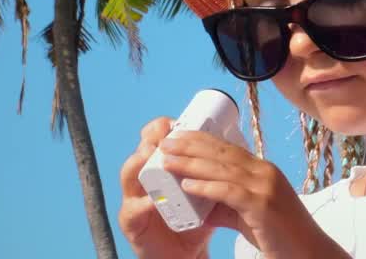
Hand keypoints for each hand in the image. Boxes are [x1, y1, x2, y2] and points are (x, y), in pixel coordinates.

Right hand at [118, 116, 214, 258]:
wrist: (183, 255)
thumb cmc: (192, 223)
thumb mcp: (204, 194)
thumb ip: (212, 173)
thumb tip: (236, 148)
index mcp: (160, 170)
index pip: (155, 141)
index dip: (161, 128)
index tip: (176, 120)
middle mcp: (144, 180)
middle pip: (140, 151)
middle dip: (150, 140)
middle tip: (163, 132)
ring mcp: (134, 200)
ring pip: (129, 174)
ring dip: (139, 164)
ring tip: (151, 156)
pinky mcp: (131, 223)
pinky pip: (133, 210)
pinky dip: (143, 204)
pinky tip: (154, 201)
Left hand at [162, 131, 349, 258]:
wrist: (308, 252)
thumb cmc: (280, 235)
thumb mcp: (249, 215)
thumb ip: (226, 205)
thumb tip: (200, 202)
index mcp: (263, 171)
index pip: (228, 148)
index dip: (201, 140)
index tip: (178, 136)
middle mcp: (265, 172)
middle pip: (222, 152)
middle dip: (191, 145)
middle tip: (166, 142)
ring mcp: (265, 187)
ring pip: (223, 168)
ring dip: (192, 163)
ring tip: (169, 160)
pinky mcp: (262, 206)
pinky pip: (229, 192)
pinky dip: (207, 187)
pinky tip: (188, 185)